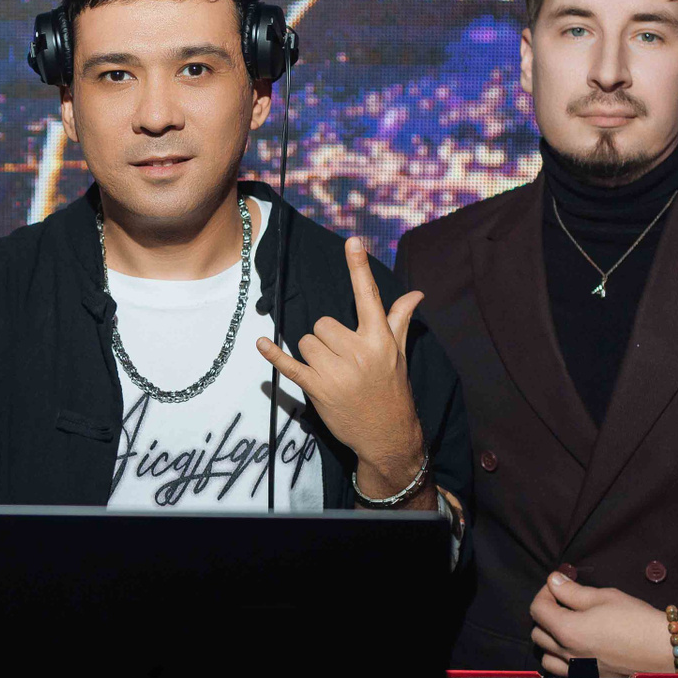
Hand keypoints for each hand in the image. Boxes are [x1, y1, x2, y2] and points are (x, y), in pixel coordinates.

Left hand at [255, 236, 425, 490]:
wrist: (387, 435)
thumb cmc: (393, 390)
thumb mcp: (398, 354)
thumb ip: (399, 320)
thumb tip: (416, 292)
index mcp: (380, 339)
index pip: (369, 297)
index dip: (359, 268)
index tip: (352, 241)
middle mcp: (359, 352)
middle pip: (323, 323)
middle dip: (327, 337)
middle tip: (342, 358)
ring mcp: (337, 372)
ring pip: (307, 341)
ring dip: (313, 353)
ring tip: (331, 372)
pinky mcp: (318, 389)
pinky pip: (290, 364)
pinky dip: (273, 354)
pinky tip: (261, 344)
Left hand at [528, 574, 674, 676]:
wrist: (664, 651)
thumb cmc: (636, 621)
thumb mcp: (604, 597)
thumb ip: (572, 591)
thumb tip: (554, 581)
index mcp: (567, 630)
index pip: (537, 608)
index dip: (545, 592)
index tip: (559, 584)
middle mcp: (567, 654)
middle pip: (538, 631)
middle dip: (546, 613)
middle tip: (564, 602)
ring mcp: (576, 670)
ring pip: (546, 655)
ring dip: (550, 638)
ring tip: (568, 626)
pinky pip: (561, 671)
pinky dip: (561, 658)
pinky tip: (575, 647)